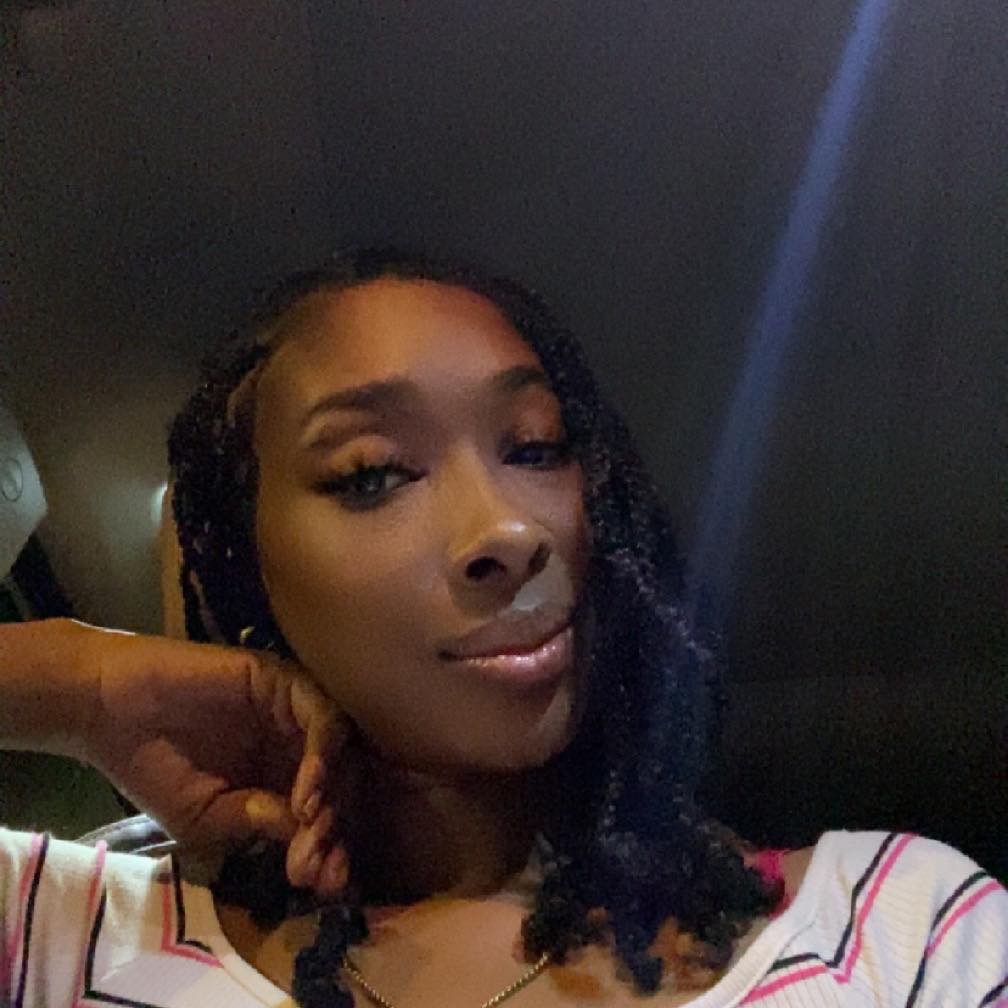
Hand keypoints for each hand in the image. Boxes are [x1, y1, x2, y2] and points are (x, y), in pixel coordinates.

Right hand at [74, 623, 352, 898]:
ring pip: (341, 750)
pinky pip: (322, 715)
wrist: (108, 716)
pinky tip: (304, 794)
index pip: (328, 813)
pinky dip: (322, 755)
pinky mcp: (282, 681)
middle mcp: (298, 742)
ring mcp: (293, 710)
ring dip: (334, 794)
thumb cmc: (153, 770)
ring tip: (312, 830)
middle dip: (339, 828)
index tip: (328, 885)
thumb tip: (310, 843)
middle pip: (344, 783)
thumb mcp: (208, 818)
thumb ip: (260, 823)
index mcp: (285, 777)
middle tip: (322, 866)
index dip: (334, 850)